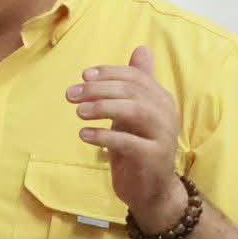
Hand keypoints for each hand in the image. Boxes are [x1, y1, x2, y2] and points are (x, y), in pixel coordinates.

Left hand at [71, 47, 185, 228]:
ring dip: (102, 107)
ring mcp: (163, 136)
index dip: (109, 73)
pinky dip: (104, 136)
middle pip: (133, 91)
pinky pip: (129, 142)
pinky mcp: (154, 157)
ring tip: (78, 112)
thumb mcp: (133, 113)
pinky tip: (84, 135)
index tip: (83, 75)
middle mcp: (167, 114)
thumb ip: (135, 85)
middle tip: (70, 94)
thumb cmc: (137, 147)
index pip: (136, 76)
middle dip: (98, 89)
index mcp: (161, 100)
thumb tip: (142, 49)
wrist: (150, 189)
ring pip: (135, 111)